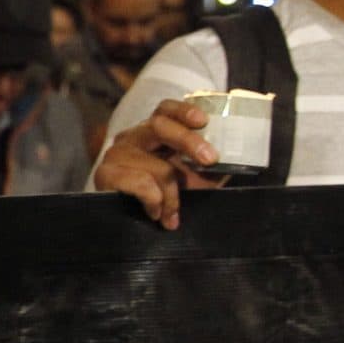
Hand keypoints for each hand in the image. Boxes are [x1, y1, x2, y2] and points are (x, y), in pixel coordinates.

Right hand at [93, 98, 227, 229]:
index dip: (183, 110)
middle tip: (210, 160)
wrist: (130, 232)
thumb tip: (239, 157)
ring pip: (155, 164)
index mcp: (152, 134)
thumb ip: (209, 167)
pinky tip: (155, 214)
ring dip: (171, 194)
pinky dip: (154, 201)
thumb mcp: (193, 182)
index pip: (164, 110)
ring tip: (173, 214)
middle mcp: (132, 138)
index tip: (203, 120)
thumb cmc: (163, 202)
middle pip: (159, 125)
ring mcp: (116, 154)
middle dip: (188, 141)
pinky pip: (140, 183)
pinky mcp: (104, 174)